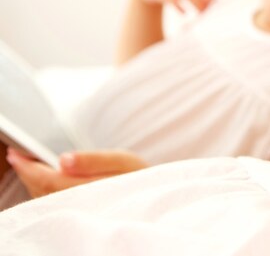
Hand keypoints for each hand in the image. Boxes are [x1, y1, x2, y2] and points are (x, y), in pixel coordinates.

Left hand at [6, 148, 147, 197]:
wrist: (158, 198)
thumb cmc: (143, 178)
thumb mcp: (123, 161)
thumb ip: (93, 159)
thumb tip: (63, 159)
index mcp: (90, 190)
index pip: (50, 180)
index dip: (30, 167)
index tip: (15, 153)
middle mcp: (81, 205)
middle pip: (43, 190)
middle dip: (28, 172)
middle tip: (17, 155)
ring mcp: (80, 211)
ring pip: (46, 198)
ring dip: (34, 181)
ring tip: (28, 164)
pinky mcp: (81, 213)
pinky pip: (53, 202)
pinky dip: (44, 189)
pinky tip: (45, 179)